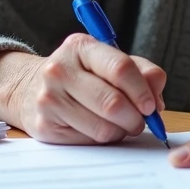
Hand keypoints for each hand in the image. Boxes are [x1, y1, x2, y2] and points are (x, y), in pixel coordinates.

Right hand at [0, 34, 165, 144]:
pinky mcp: (44, 126)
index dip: (142, 91)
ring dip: (120, 131)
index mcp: (80, 47)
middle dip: (135, 118)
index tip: (152, 105)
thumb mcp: (110, 62)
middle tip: (141, 121)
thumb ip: (141, 72)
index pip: (120, 68)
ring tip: (120, 124)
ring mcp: (49, 98)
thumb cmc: (82, 75)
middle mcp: (60, 70)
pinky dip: (102, 139)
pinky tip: (98, 128)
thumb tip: (157, 97)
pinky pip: (88, 141)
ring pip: (102, 128)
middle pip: (112, 103)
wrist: (32, 89)